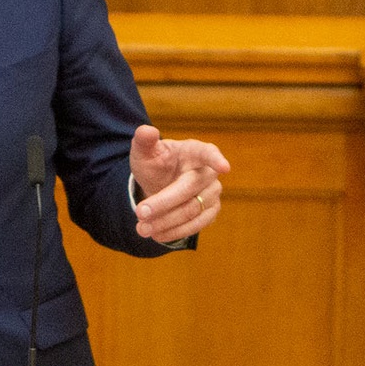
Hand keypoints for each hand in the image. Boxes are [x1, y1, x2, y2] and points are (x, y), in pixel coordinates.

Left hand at [129, 125, 229, 243]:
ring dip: (166, 222)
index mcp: (196, 151)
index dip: (216, 160)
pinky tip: (157, 234)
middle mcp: (209, 173)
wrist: (161, 184)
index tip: (224, 168)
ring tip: (142, 228)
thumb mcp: (145, 152)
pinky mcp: (210, 212)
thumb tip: (146, 131)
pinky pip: (196, 225)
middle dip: (163, 203)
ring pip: (192, 211)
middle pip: (189, 189)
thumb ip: (144, 141)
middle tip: (139, 213)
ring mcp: (213, 193)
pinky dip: (175, 232)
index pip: (209, 154)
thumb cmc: (156, 164)